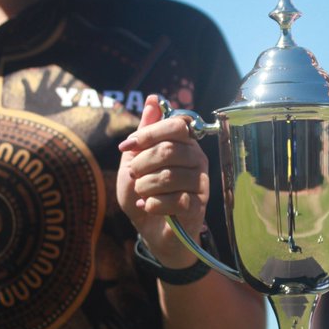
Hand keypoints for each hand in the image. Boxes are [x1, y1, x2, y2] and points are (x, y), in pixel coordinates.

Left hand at [116, 94, 208, 266]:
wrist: (151, 230)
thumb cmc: (144, 192)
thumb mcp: (135, 161)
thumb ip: (145, 132)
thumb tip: (153, 98)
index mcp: (185, 143)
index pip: (176, 124)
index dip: (149, 133)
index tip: (126, 146)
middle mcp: (198, 159)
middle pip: (170, 150)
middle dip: (142, 163)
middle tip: (133, 174)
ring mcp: (201, 183)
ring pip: (170, 176)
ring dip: (145, 186)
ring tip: (141, 193)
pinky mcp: (200, 207)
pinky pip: (175, 200)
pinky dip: (153, 204)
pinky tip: (148, 207)